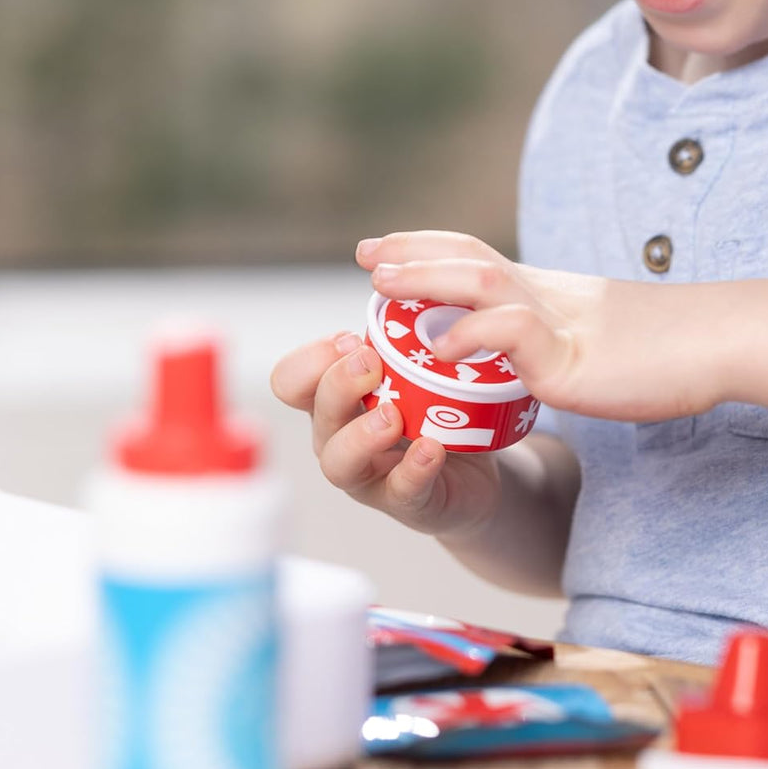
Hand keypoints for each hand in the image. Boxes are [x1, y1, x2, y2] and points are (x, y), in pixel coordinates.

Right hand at [269, 330, 503, 538]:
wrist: (476, 468)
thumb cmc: (432, 406)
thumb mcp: (410, 363)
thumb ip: (398, 330)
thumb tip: (400, 267)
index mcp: (332, 397)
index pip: (290, 379)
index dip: (311, 358)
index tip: (350, 338)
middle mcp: (339, 435)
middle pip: (315, 412)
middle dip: (337, 382)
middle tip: (370, 361)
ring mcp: (369, 474)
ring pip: (340, 461)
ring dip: (362, 433)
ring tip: (392, 415)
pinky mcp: (409, 501)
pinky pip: (401, 491)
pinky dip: (414, 468)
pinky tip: (432, 448)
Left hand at [357, 230, 724, 422]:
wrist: (717, 342)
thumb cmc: (662, 346)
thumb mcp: (593, 332)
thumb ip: (551, 336)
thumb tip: (527, 346)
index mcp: (544, 293)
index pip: (475, 258)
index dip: (426, 250)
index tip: (383, 250)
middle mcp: (543, 297)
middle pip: (467, 260)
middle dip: (412, 255)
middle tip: (366, 254)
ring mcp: (555, 324)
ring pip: (480, 285)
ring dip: (428, 279)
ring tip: (383, 281)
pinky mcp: (570, 358)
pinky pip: (514, 335)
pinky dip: (474, 334)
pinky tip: (443, 344)